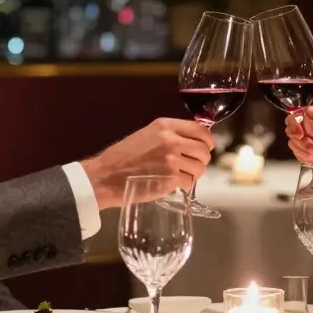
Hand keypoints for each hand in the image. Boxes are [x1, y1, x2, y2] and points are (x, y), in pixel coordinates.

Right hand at [81, 118, 214, 208]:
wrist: (106, 176)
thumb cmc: (123, 157)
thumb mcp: (146, 135)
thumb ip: (169, 135)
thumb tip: (192, 142)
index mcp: (165, 126)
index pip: (200, 130)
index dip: (207, 141)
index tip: (205, 147)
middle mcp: (171, 140)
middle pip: (204, 150)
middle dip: (201, 160)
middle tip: (191, 166)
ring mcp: (172, 160)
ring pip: (199, 168)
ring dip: (193, 174)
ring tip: (180, 176)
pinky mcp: (170, 178)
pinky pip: (189, 182)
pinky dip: (184, 186)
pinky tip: (172, 184)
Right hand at [285, 105, 312, 166]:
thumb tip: (302, 120)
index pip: (298, 114)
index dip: (295, 123)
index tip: (299, 134)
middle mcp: (312, 125)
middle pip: (292, 128)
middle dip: (299, 139)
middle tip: (310, 147)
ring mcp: (310, 139)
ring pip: (294, 142)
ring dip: (302, 150)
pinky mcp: (310, 152)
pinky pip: (299, 153)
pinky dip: (304, 157)